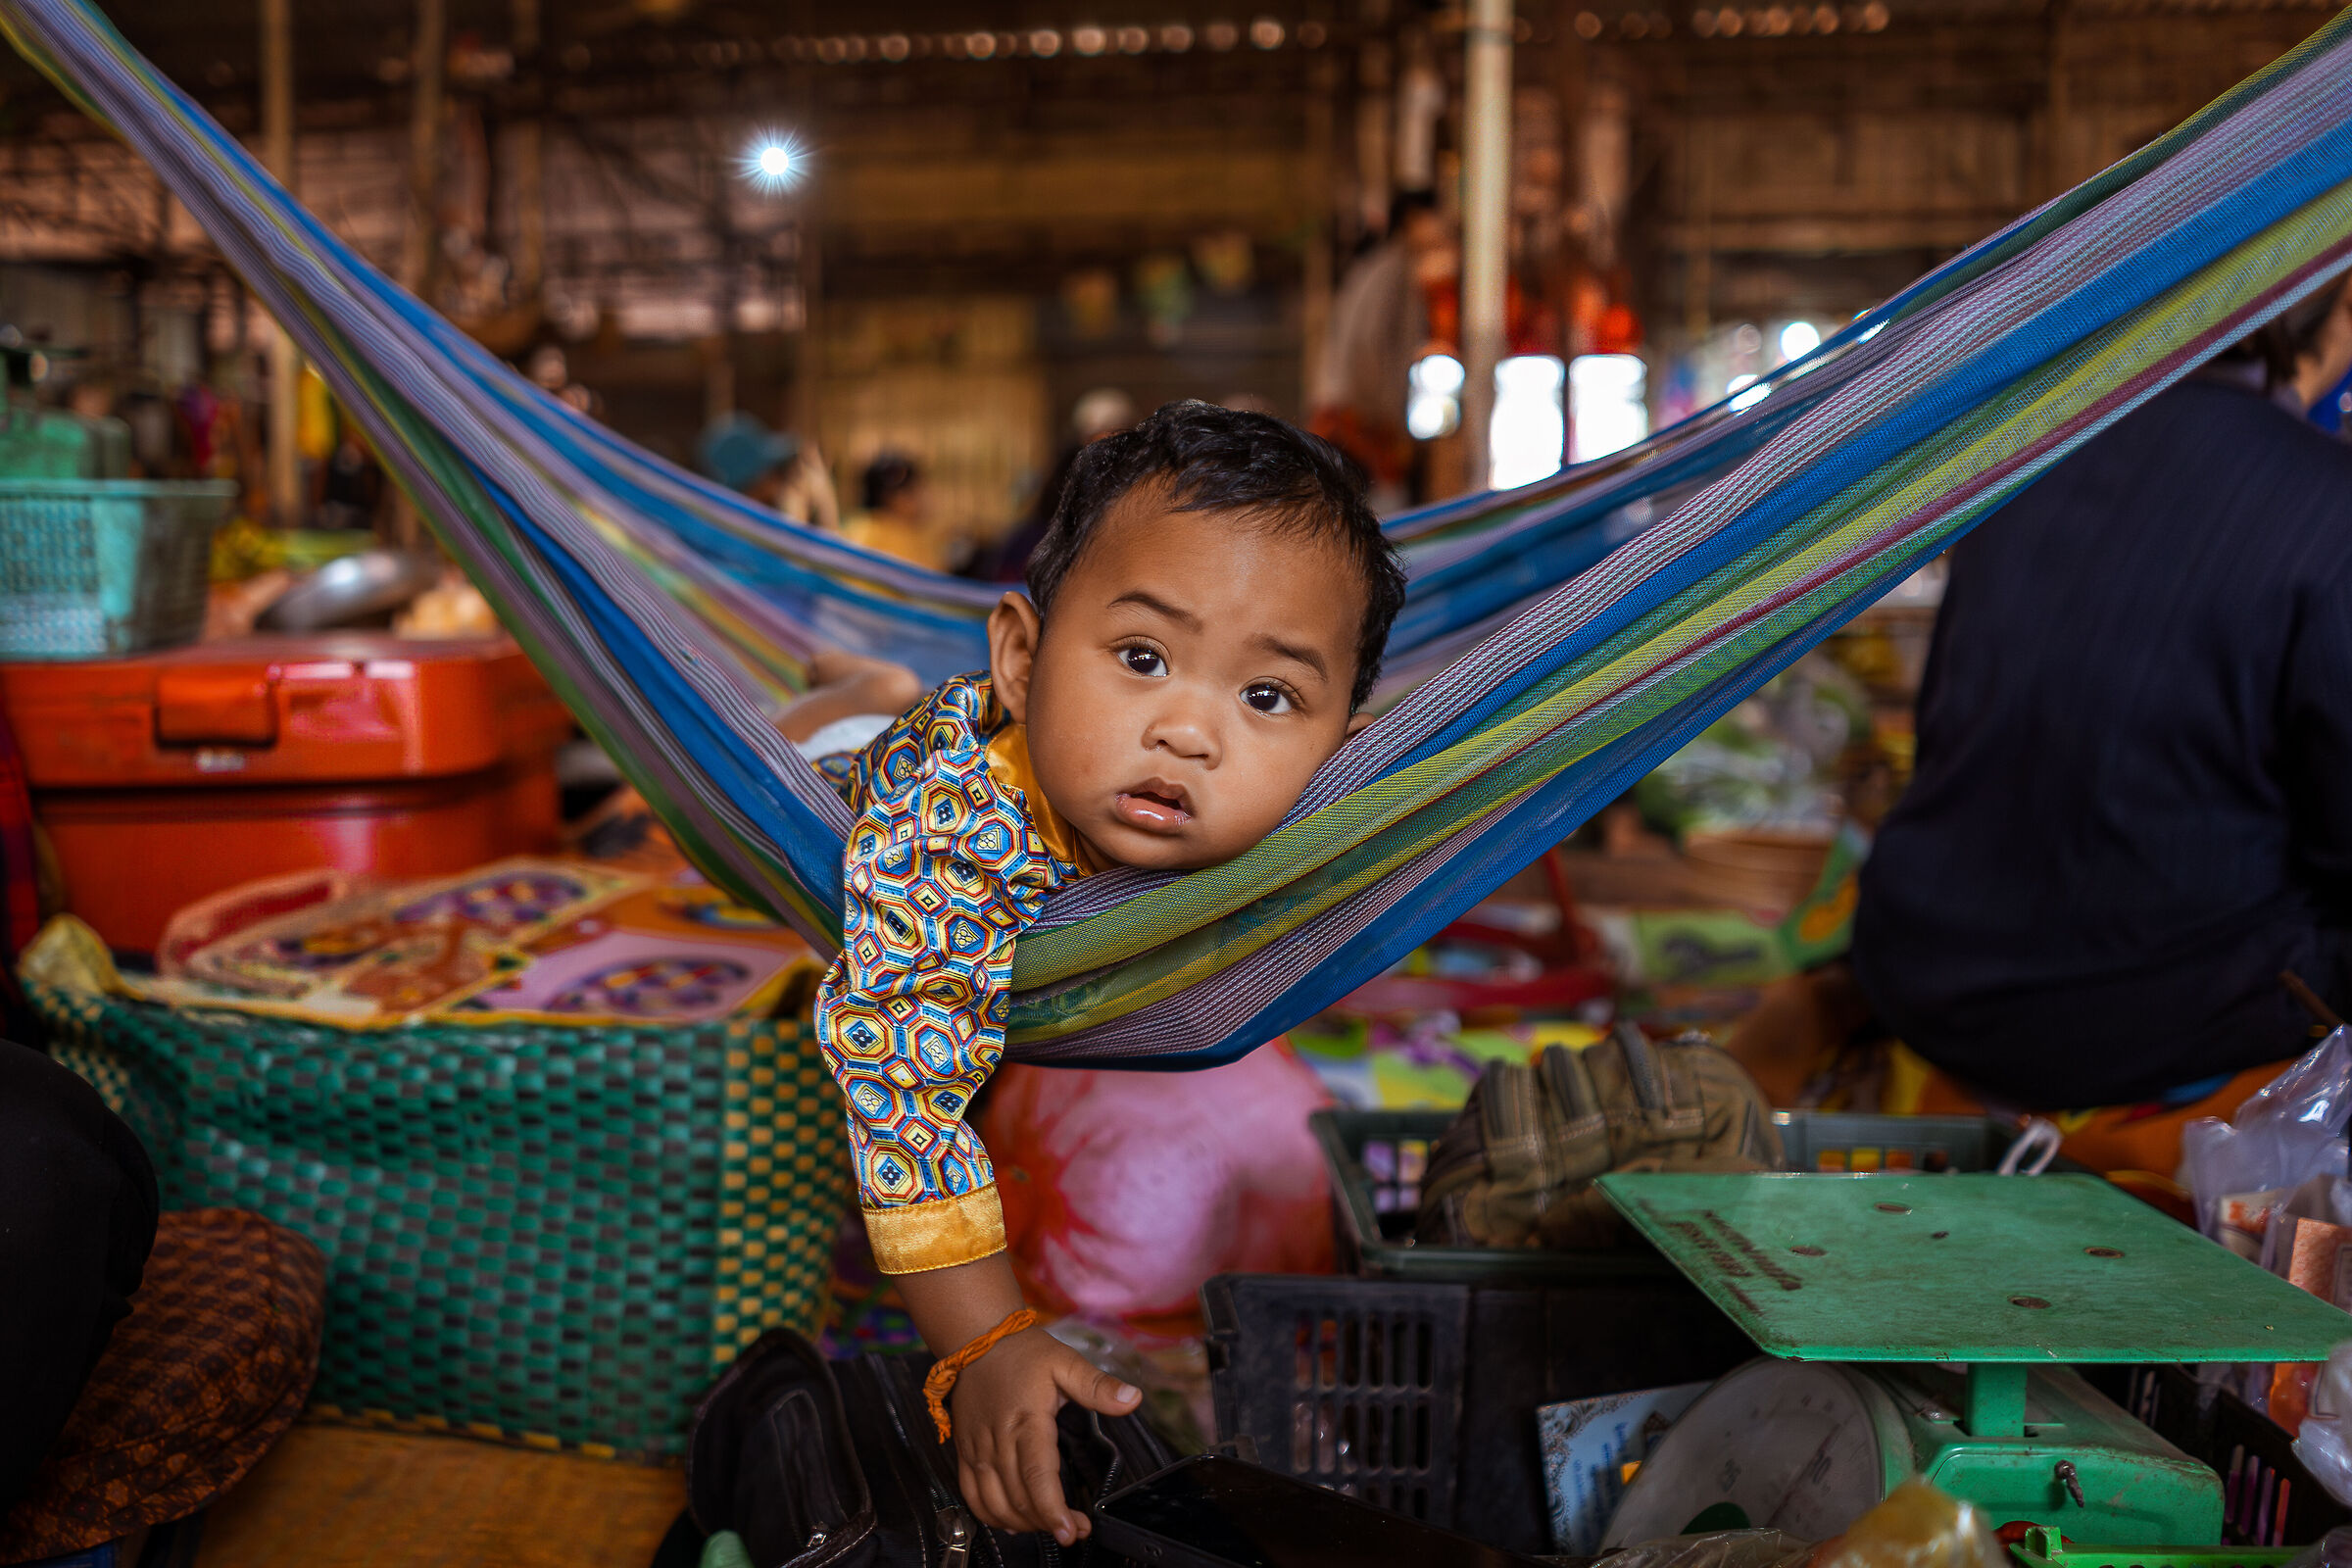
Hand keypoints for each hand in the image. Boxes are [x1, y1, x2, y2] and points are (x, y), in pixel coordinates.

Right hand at [950, 1325, 1140, 1543]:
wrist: (975, 1340)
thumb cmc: (1022, 1352)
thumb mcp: (1065, 1362)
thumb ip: (1097, 1386)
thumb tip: (1132, 1399)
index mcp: (1026, 1421)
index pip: (1037, 1477)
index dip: (1052, 1510)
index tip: (1069, 1531)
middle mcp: (998, 1441)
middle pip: (1020, 1498)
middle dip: (1048, 1523)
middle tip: (1076, 1530)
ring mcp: (978, 1450)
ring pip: (995, 1504)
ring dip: (1023, 1524)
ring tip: (1051, 1525)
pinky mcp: (965, 1453)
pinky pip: (972, 1496)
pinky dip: (992, 1516)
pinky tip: (1014, 1521)